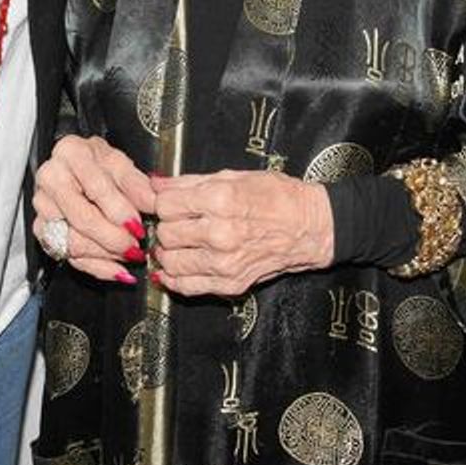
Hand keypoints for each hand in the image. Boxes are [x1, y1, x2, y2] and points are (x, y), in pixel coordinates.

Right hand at [33, 135, 155, 282]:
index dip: (119, 210)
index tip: (138, 226)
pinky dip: (96, 267)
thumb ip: (137, 183)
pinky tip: (116, 269)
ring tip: (129, 256)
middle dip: (113, 238)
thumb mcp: (120, 163)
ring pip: (73, 242)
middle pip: (82, 218)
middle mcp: (51, 178)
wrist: (75, 167)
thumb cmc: (96, 163)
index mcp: (71, 153)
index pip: (96, 187)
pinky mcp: (41, 228)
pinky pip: (68, 256)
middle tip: (135, 247)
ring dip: (106, 255)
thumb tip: (153, 203)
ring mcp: (42, 205)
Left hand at [151, 171, 333, 297]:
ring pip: (171, 262)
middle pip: (166, 234)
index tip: (170, 203)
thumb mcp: (233, 177)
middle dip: (167, 226)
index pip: (165, 206)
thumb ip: (189, 182)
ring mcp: (225, 263)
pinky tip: (174, 269)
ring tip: (177, 243)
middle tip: (176, 222)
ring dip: (167, 253)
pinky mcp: (231, 284)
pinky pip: (187, 287)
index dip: (163, 203)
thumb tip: (156, 182)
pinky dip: (174, 279)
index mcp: (219, 201)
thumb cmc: (276, 196)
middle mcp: (220, 234)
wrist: (309, 227)